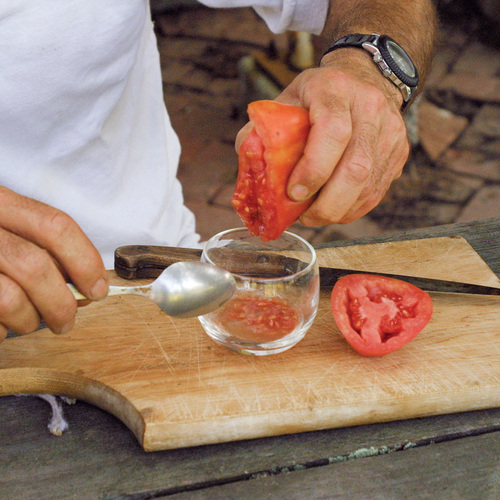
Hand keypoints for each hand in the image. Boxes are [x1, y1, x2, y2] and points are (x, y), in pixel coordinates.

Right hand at [0, 187, 107, 341]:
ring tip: (27, 322)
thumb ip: (41, 247)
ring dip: (28, 321)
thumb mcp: (7, 230)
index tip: (98, 288)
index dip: (84, 261)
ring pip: (9, 299)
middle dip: (61, 304)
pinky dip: (0, 331)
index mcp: (0, 203)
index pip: (55, 226)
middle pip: (35, 267)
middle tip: (66, 321)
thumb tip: (87, 284)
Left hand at [236, 49, 409, 226]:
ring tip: (316, 215)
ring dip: (339, 211)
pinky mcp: (399, 152)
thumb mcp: (285, 100)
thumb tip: (251, 171)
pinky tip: (336, 210)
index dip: (313, 169)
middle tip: (305, 217)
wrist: (364, 78)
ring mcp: (390, 131)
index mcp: (335, 89)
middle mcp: (370, 108)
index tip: (294, 193)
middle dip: (327, 204)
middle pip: (357, 167)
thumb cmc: (316, 95)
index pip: (333, 132)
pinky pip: (377, 191)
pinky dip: (354, 209)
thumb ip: (261, 132)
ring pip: (369, 186)